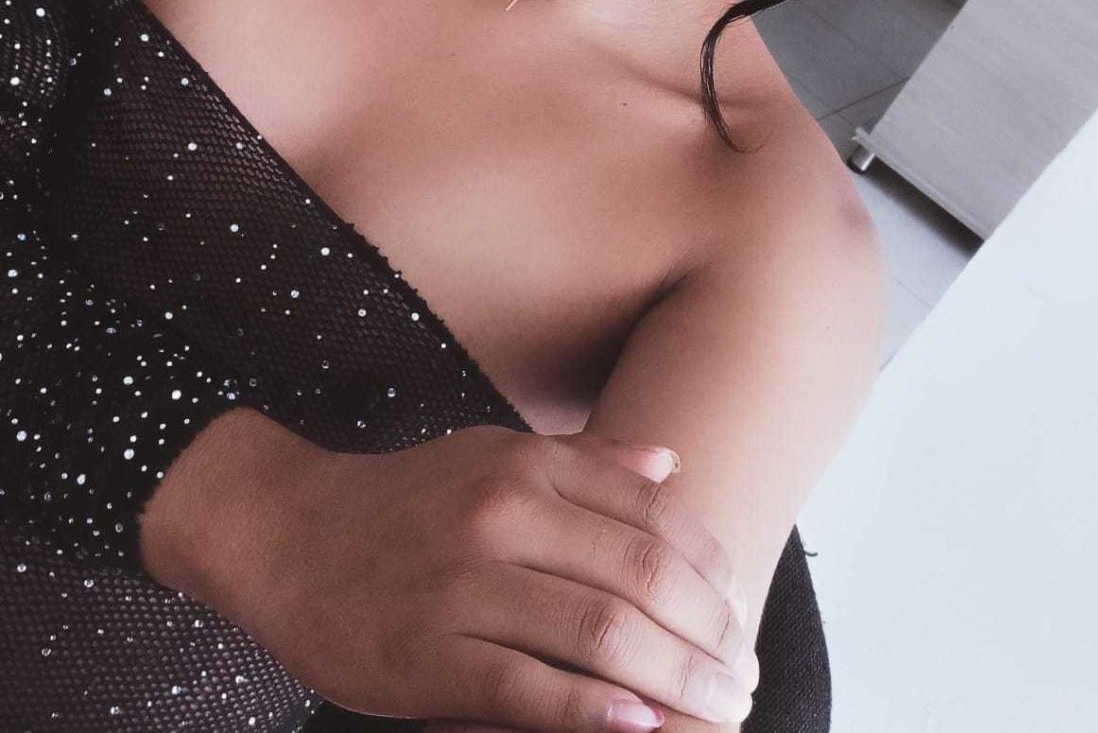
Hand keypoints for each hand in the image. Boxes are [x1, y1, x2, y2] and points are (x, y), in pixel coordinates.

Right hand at [416, 440, 758, 732]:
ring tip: (719, 709)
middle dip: (709, 632)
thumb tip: (671, 465)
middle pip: (640, 575)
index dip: (712, 567)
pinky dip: (593, 713)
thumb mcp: (493, 456)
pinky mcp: (428, 655)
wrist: (288, 534)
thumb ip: (584, 462)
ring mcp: (464, 586)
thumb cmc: (406, 500)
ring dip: (676, 679)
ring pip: (599, 634)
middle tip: (744, 673)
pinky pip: (527, 690)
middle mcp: (502, 516)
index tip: (740, 608)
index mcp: (526, 467)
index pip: (652, 516)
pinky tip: (641, 727)